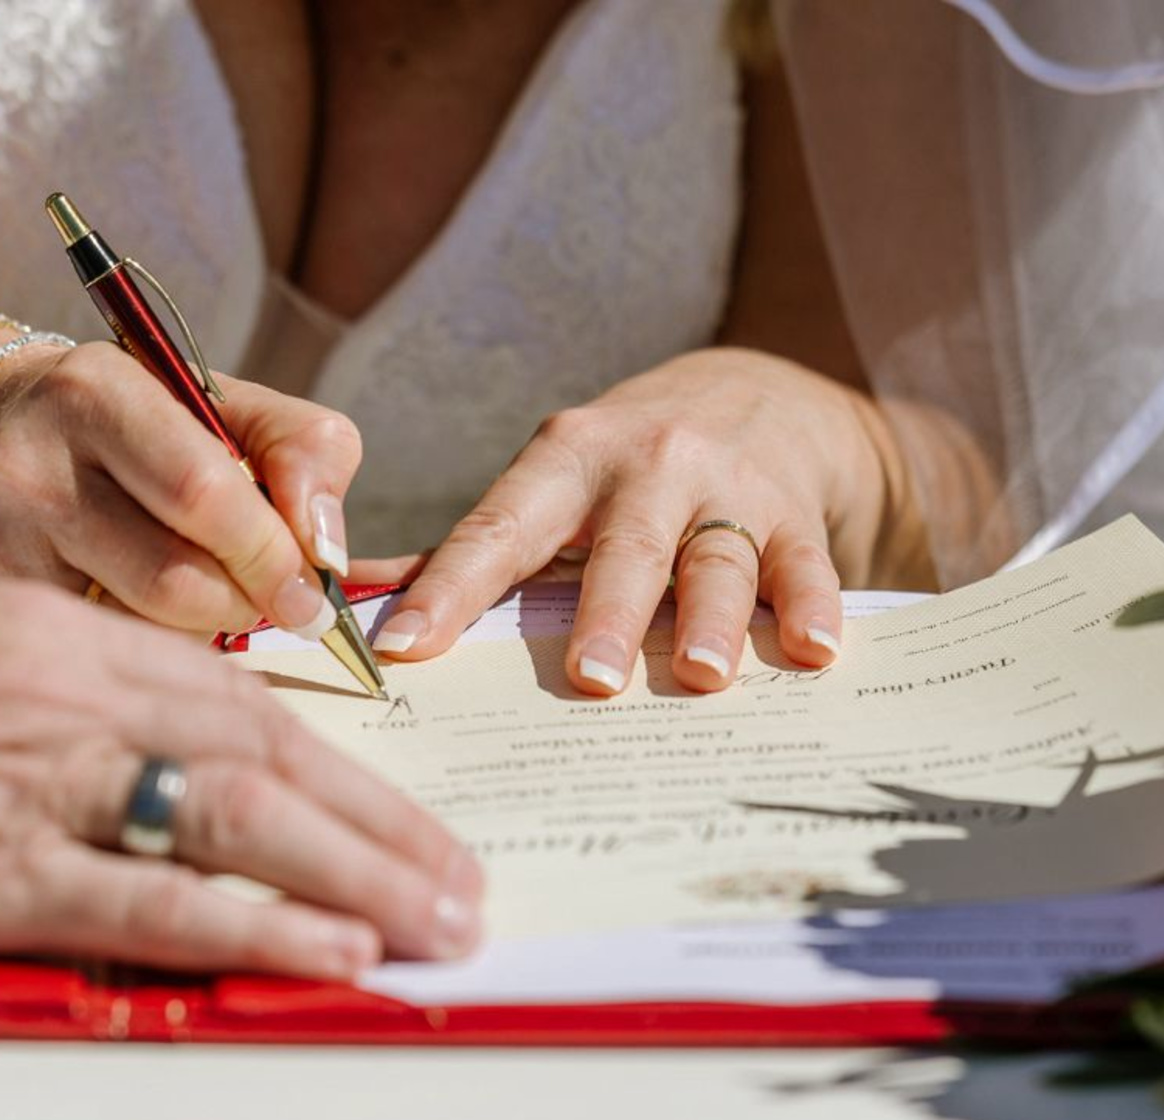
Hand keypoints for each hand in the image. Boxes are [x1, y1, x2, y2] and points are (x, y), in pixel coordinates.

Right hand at [0, 339, 359, 639]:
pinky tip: (158, 613)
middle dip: (245, 604)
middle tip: (275, 605)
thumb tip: (327, 551)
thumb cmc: (150, 426)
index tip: (313, 595)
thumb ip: (307, 455)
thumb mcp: (235, 409)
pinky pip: (101, 647)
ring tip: (216, 598)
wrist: (11, 429)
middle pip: (172, 577)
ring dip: (203, 631)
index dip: (270, 554)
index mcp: (97, 390)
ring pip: (138, 627)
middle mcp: (28, 460)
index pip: (201, 492)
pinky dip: (152, 645)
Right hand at [0, 573, 481, 978]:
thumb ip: (80, 705)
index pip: (246, 705)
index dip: (345, 767)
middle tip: (462, 885)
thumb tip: (180, 775)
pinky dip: (255, 925)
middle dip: (385, 828)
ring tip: (438, 923)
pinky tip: (331, 946)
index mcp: (77, 639)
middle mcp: (80, 697)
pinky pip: (151, 896)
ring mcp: (41, 782)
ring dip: (358, 878)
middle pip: (272, 761)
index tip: (408, 816)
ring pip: (239, 824)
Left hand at [368, 349, 890, 693]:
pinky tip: (814, 651)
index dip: (451, 592)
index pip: (497, 533)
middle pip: (625, 547)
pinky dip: (813, 608)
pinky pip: (807, 566)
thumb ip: (463, 552)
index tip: (407, 650)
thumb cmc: (621, 471)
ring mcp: (727, 492)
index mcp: (562, 463)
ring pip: (717, 559)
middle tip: (589, 678)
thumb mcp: (544, 487)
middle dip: (607, 611)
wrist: (758, 398)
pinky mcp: (798, 518)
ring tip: (700, 674)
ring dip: (712, 619)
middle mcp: (645, 467)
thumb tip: (350, 602)